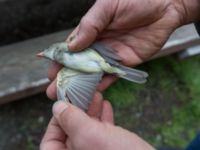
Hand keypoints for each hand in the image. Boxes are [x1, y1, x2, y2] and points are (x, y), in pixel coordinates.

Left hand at [40, 93, 154, 149]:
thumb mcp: (91, 136)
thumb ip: (71, 121)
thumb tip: (57, 107)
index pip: (50, 142)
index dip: (55, 122)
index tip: (65, 105)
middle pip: (70, 133)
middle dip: (77, 112)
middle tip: (84, 94)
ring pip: (87, 131)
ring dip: (91, 112)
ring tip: (97, 95)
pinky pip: (102, 133)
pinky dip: (103, 119)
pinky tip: (106, 105)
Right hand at [46, 0, 199, 98]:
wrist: (164, 7)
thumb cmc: (136, 0)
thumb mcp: (107, 7)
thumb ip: (90, 25)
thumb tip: (72, 45)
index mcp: (91, 30)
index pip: (71, 47)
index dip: (60, 60)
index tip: (50, 72)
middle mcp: (98, 44)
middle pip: (79, 63)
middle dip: (66, 77)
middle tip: (53, 90)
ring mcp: (111, 55)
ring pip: (92, 72)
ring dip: (80, 84)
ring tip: (68, 96)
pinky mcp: (124, 63)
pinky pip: (111, 75)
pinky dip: (102, 84)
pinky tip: (91, 93)